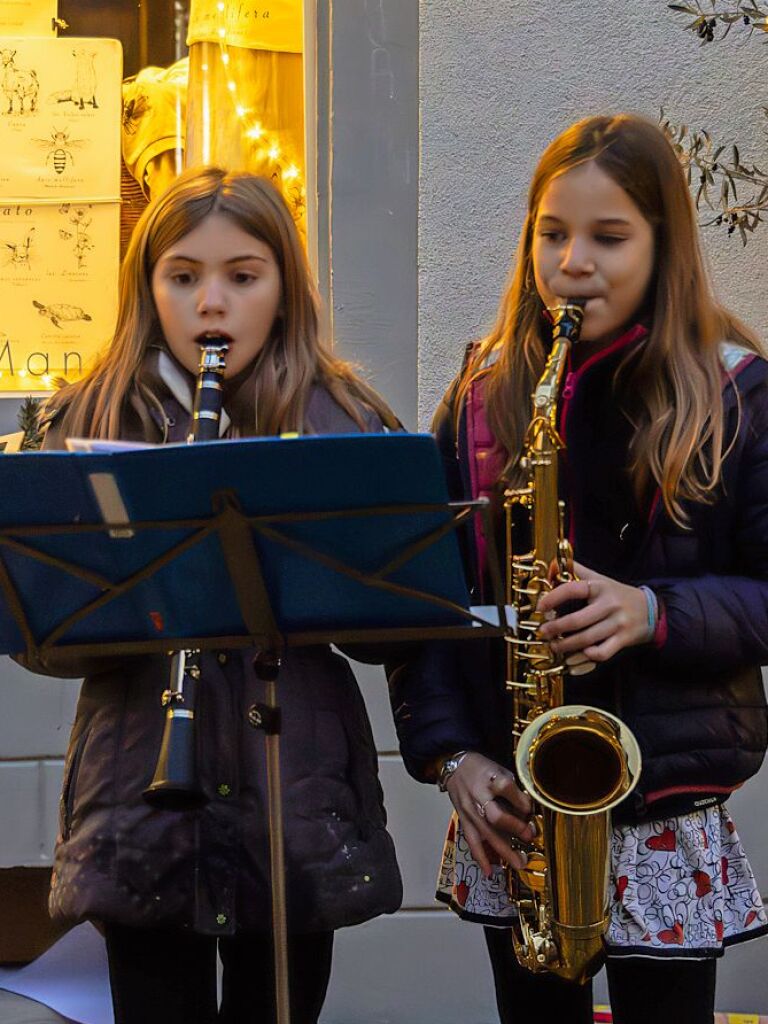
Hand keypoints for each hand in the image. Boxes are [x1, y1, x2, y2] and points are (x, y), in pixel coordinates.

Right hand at [445, 752, 533, 876]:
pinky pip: (471, 840)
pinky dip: (480, 857)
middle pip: (495, 816)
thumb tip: (528, 810)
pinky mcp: (464, 819)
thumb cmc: (481, 769)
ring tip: (518, 862)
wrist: (455, 766)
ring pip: (485, 833)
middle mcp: (478, 795)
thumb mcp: (500, 769)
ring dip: (503, 850)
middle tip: (528, 836)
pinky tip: (489, 870)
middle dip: (514, 828)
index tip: (530, 807)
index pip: (505, 788)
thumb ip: (513, 789)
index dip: (520, 800)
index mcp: (489, 778)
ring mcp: (469, 810)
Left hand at [537, 561, 651, 667]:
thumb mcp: (599, 578)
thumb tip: (552, 564)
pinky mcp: (623, 640)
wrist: (651, 609)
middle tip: (543, 631)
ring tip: (554, 646)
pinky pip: (603, 652)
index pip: (574, 589)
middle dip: (556, 628)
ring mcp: (618, 623)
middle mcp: (610, 604)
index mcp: (600, 587)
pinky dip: (588, 656)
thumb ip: (576, 570)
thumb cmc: (617, 594)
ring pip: (588, 639)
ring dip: (566, 645)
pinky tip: (576, 655)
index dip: (554, 597)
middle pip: (578, 620)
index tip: (541, 606)